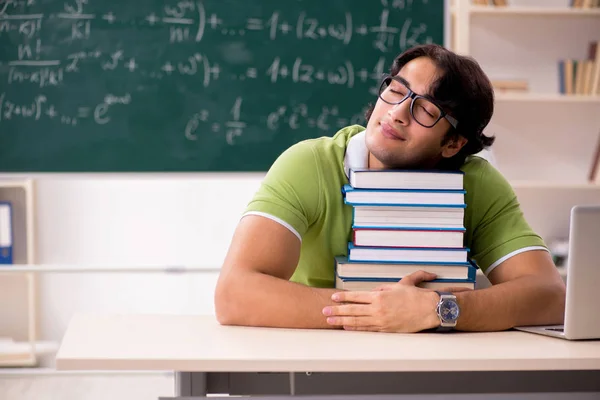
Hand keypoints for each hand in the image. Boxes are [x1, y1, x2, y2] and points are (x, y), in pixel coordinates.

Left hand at [322, 271, 440, 332]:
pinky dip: (356, 329)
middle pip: (352, 310)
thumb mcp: (400, 284)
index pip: (356, 296)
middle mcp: (378, 308)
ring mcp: (381, 320)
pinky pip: (367, 329)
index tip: (333, 298)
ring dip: (342, 321)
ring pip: (357, 321)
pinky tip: (347, 328)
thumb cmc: (416, 296)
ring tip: (330, 321)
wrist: (430, 310)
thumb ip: (385, 286)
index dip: (343, 297)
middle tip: (324, 311)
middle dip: (337, 310)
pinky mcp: (386, 329)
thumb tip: (375, 290)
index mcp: (379, 295)